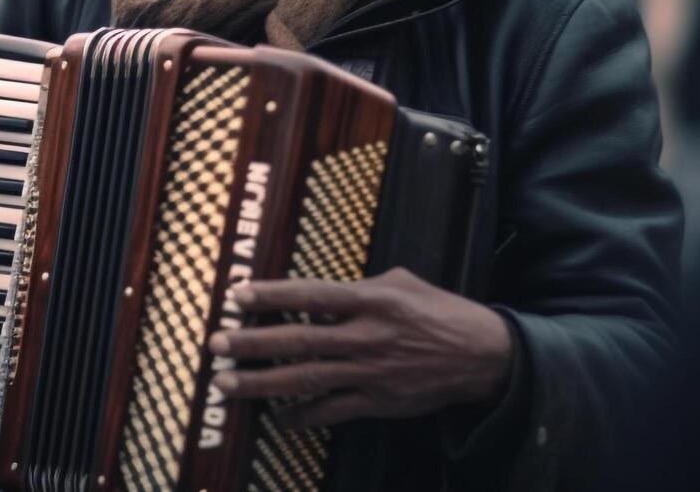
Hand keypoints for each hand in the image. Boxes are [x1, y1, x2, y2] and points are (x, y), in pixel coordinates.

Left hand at [209, 267, 511, 428]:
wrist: (482, 356)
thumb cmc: (439, 312)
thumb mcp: (402, 282)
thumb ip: (359, 287)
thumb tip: (319, 295)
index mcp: (372, 300)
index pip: (311, 294)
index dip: (272, 295)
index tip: (237, 296)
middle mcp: (367, 336)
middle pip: (299, 340)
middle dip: (252, 344)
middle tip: (216, 345)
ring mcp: (371, 372)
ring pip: (306, 379)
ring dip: (262, 383)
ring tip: (226, 384)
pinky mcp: (379, 401)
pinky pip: (332, 411)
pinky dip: (301, 415)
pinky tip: (275, 417)